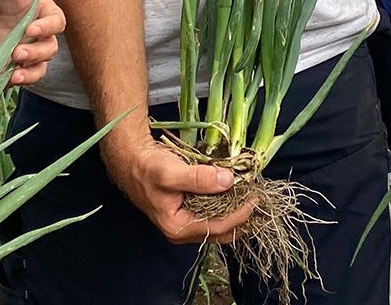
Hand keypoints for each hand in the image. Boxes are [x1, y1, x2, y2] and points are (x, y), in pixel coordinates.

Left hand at [0, 0, 66, 88]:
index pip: (57, 23)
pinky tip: (5, 79)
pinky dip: (18, 79)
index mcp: (48, 12)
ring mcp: (31, 49)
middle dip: (35, 53)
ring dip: (30, 72)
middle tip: (16, 53)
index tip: (30, 28)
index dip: (46, 28)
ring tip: (14, 74)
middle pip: (49, 49)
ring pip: (40, 66)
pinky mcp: (17, 62)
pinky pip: (25, 75)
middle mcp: (43, 34)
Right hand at [103, 132, 254, 244]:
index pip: (218, 227)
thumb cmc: (148, 168)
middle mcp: (183, 229)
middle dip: (242, 218)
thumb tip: (228, 180)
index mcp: (177, 227)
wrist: (132, 159)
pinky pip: (215, 213)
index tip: (255, 198)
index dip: (240, 214)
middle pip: (221, 231)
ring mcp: (186, 221)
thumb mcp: (171, 173)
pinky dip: (228, 205)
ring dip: (237, 213)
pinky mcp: (189, 209)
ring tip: (252, 196)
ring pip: (220, 224)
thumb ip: (199, 179)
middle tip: (258, 198)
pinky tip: (238, 193)